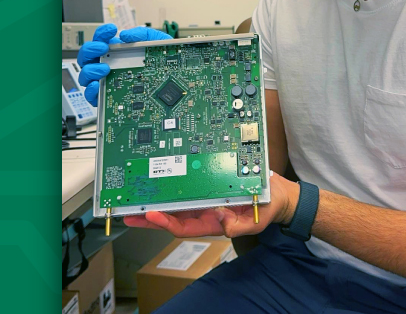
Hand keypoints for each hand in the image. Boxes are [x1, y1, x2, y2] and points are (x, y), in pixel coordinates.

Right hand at [77, 24, 171, 105]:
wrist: (172, 80)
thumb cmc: (157, 63)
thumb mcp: (156, 44)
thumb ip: (143, 35)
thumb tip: (125, 35)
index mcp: (114, 51)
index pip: (101, 39)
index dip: (102, 32)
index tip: (112, 29)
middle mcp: (105, 64)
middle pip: (86, 55)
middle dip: (91, 49)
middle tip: (103, 48)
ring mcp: (103, 81)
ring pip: (85, 75)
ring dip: (91, 70)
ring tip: (105, 68)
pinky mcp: (104, 98)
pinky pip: (91, 95)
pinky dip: (91, 90)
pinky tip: (98, 85)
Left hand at [122, 173, 300, 237]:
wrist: (277, 194)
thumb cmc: (265, 208)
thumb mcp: (257, 221)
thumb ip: (240, 226)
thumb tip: (222, 222)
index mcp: (213, 222)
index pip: (183, 227)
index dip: (164, 222)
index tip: (149, 214)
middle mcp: (205, 211)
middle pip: (172, 216)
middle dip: (149, 215)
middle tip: (128, 211)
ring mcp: (206, 198)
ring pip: (175, 202)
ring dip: (156, 200)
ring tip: (136, 196)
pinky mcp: (209, 184)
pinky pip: (188, 185)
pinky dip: (174, 184)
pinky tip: (162, 178)